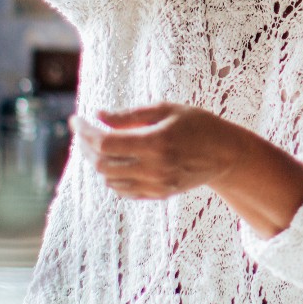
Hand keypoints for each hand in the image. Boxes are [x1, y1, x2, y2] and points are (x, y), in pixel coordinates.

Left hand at [71, 104, 236, 199]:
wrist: (227, 154)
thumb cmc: (198, 125)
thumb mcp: (168, 110)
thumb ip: (131, 115)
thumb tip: (98, 116)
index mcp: (156, 142)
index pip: (105, 142)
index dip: (85, 132)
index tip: (76, 120)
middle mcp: (155, 167)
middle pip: (103, 164)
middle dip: (86, 148)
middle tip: (85, 132)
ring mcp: (157, 184)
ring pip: (110, 180)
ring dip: (98, 163)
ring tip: (98, 145)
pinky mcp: (159, 194)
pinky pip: (124, 191)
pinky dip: (112, 177)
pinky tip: (114, 162)